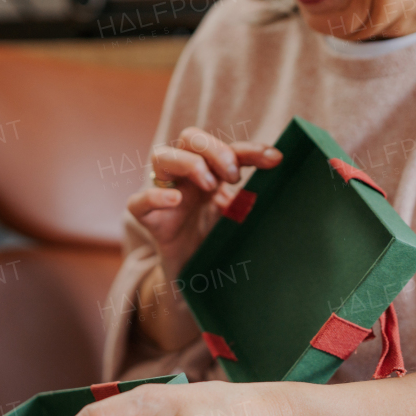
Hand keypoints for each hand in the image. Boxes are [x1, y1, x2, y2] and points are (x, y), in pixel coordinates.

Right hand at [131, 127, 280, 282]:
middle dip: (213, 149)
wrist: (195, 278)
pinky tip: (175, 200)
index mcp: (210, 172)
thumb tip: (276, 185)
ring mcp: (164, 194)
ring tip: (208, 185)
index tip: (275, 159)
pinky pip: (139, 201)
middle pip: (189, 137)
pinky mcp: (148, 219)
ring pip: (160, 156)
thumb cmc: (216, 241)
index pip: (228, 149)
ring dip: (188, 163)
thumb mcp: (239, 217)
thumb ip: (250, 200)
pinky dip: (155, 195)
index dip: (251, 149)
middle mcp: (185, 177)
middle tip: (232, 176)